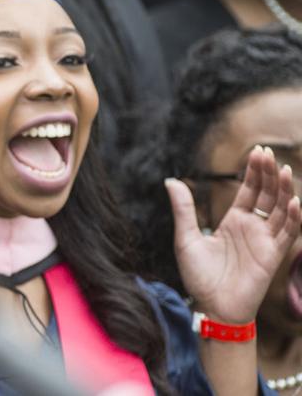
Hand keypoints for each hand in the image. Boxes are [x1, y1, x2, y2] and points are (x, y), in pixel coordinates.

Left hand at [169, 146, 301, 323]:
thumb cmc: (199, 276)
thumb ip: (183, 209)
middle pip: (266, 195)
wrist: (211, 307)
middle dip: (269, 174)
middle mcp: (252, 228)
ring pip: (280, 210)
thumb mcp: (185, 238)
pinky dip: (293, 218)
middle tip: (269, 153)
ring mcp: (264, 241)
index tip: (258, 152)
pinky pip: (288, 234)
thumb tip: (171, 181)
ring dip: (285, 191)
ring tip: (285, 170)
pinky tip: (293, 202)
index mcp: (234, 222)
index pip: (249, 191)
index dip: (254, 172)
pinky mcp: (273, 256)